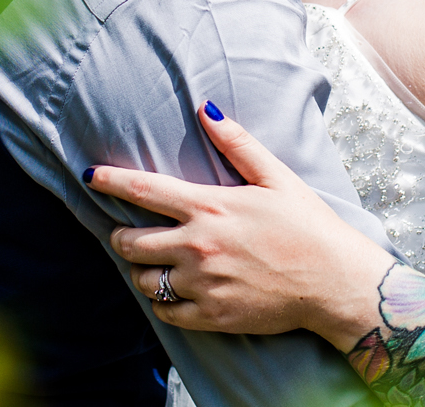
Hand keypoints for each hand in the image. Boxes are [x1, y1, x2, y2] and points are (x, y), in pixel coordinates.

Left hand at [84, 104, 394, 350]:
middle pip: (130, 242)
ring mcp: (203, 284)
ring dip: (142, 271)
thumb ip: (237, 143)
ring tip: (156, 265)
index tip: (90, 176)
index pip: (143, 190)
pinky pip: (165, 312)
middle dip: (121, 236)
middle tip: (128, 234)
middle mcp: (198, 246)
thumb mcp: (276, 176)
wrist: (334, 282)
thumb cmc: (308, 226)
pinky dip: (163, 302)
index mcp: (210, 207)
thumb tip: (206, 107)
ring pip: (144, 280)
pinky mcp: (212, 316)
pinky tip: (175, 292)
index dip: (110, 181)